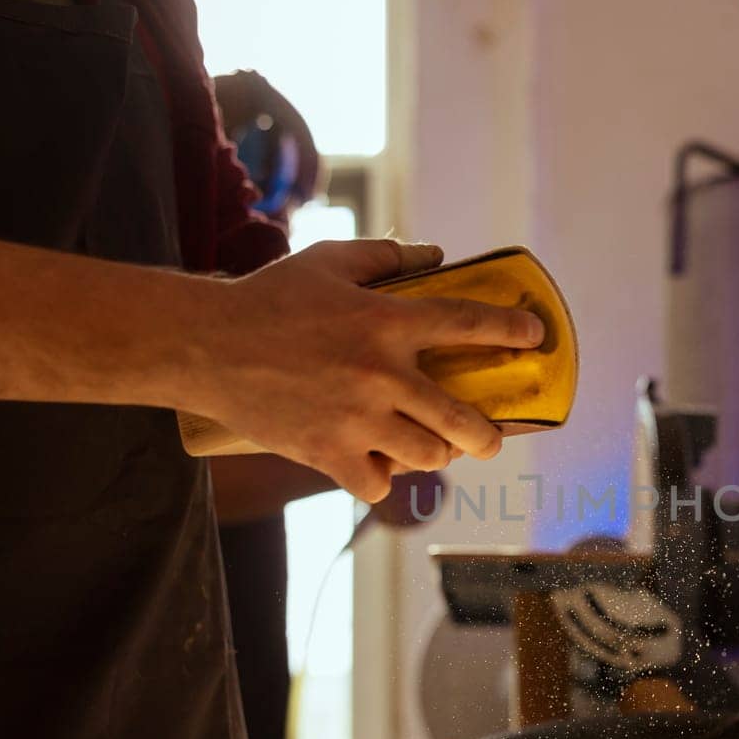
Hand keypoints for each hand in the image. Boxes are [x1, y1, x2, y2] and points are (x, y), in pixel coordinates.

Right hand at [185, 239, 543, 502]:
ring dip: (437, 453)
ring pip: (428, 455)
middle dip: (488, 434)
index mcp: (386, 321)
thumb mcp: (329, 261)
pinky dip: (383, 478)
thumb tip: (436, 256)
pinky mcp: (327, 453)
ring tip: (436, 447)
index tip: (534, 339)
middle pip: (461, 418)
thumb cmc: (268, 299)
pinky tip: (381, 467)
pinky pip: (378, 482)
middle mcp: (381, 374)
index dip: (510, 332)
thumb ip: (387, 258)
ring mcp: (357, 419)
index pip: (468, 324)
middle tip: (490, 436)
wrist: (205, 345)